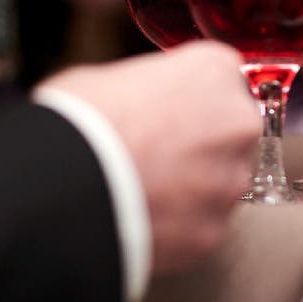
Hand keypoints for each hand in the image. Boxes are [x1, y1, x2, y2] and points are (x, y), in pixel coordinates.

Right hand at [39, 42, 257, 272]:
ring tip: (143, 190)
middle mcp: (237, 123)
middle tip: (155, 154)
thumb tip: (140, 102)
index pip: (222, 78)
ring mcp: (229, 181)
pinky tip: (141, 218)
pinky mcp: (214, 230)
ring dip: (193, 188)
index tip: (167, 110)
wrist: (65, 186)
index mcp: (214, 71)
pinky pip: (201, 225)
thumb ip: (148, 85)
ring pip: (221, 183)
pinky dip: (178, 226)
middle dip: (201, 144)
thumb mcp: (108, 75)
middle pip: (231, 133)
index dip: (190, 97)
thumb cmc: (79, 120)